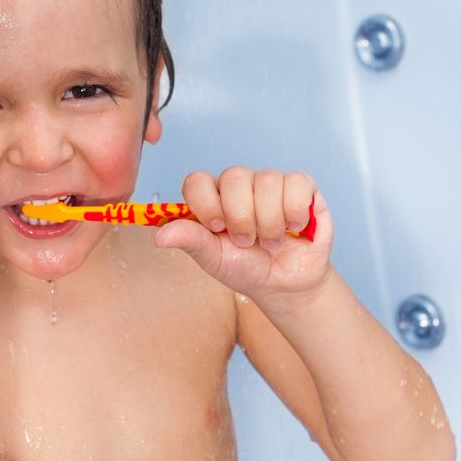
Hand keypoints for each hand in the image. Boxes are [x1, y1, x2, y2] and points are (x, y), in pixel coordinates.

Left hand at [155, 167, 333, 304]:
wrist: (286, 284)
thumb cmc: (247, 268)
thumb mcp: (214, 259)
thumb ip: (190, 241)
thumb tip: (160, 236)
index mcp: (213, 197)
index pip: (198, 180)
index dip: (206, 203)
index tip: (217, 228)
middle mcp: (240, 184)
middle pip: (234, 176)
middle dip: (242, 218)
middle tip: (247, 242)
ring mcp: (270, 182)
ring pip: (267, 181)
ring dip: (270, 222)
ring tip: (271, 242)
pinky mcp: (301, 187)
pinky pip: (297, 183)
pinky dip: (294, 212)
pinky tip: (293, 229)